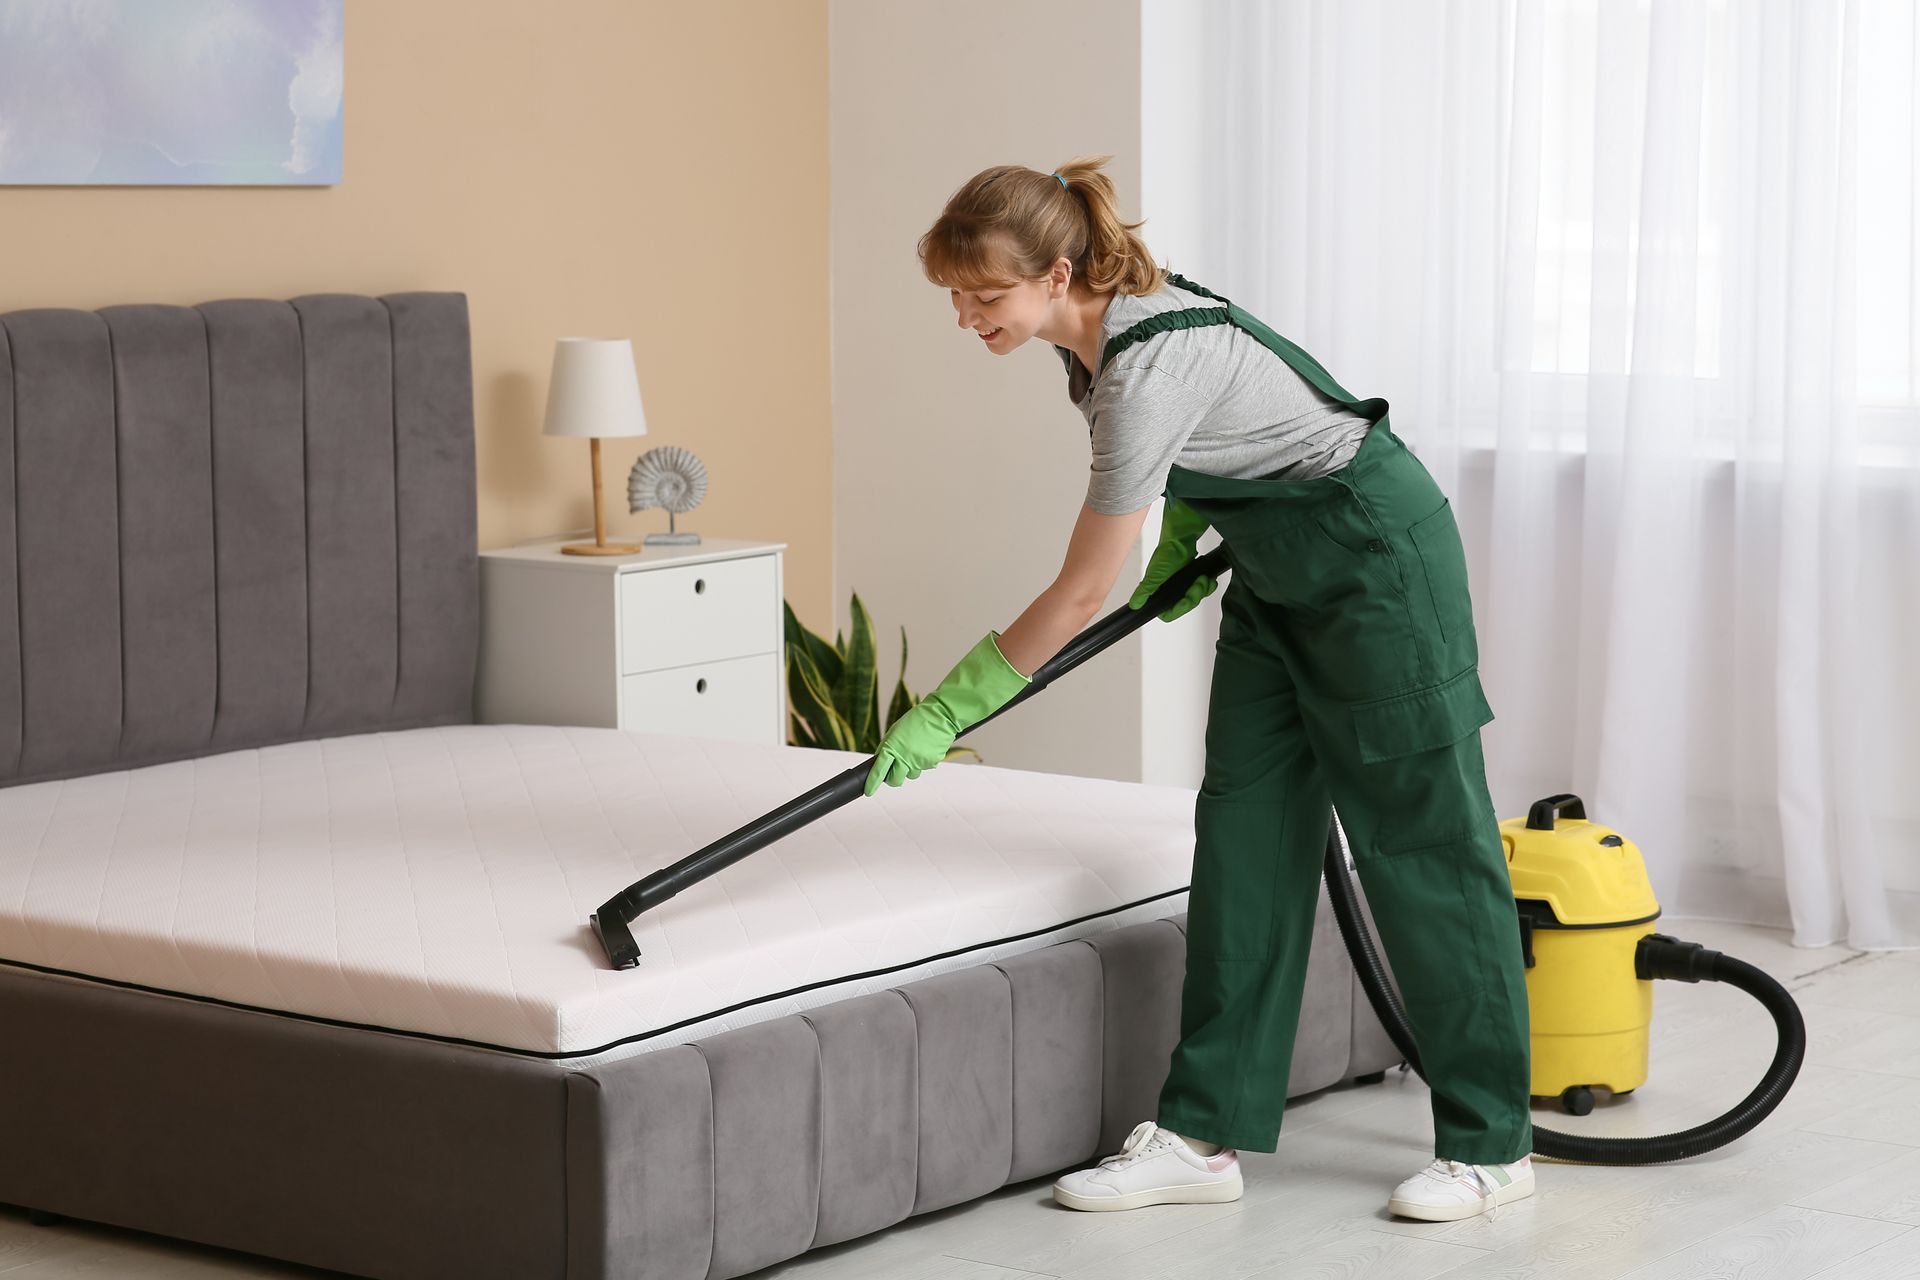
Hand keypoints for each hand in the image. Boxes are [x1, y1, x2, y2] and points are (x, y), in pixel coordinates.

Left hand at [864, 631, 1029, 795]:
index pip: (879, 769)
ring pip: (911, 775)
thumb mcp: (895, 731)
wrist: (939, 715)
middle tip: (897, 771)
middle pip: (895, 780)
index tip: (869, 791)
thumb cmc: (916, 720)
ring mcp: (918, 761)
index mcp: (892, 747)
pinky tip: (925, 749)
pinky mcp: (931, 763)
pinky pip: (924, 768)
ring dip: (911, 768)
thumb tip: (881, 760)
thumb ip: (887, 746)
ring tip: (916, 752)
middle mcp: (904, 756)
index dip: (872, 782)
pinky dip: (924, 762)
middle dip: (894, 779)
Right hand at [1129, 498, 1216, 621]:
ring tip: (1201, 579)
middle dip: (1193, 597)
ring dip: (1201, 590)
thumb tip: (1134, 604)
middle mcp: (1170, 591)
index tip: (1184, 602)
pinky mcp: (1192, 580)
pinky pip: (1203, 590)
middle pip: (1185, 606)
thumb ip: (1145, 591)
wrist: (1181, 540)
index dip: (1178, 610)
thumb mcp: (1154, 575)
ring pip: (1195, 599)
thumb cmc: (1167, 553)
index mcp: (1159, 593)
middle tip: (1195, 586)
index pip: (1168, 613)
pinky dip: (1207, 586)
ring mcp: (1182, 586)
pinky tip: (1207, 578)